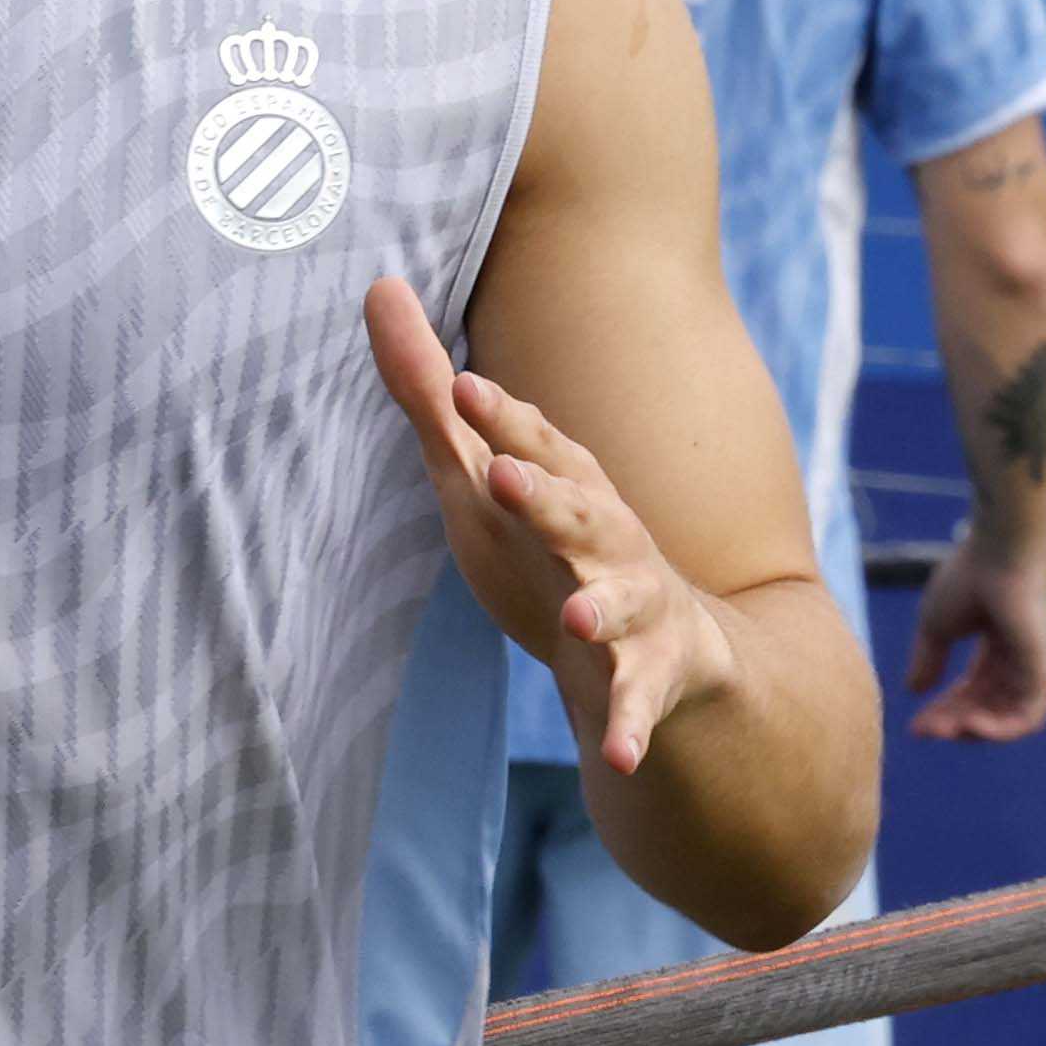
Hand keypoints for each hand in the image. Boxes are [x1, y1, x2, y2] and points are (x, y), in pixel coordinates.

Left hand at [366, 274, 741, 773]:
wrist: (670, 647)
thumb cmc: (553, 545)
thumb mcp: (487, 478)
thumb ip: (430, 397)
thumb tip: (376, 285)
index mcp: (567, 485)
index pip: (533, 444)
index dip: (501, 419)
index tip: (461, 388)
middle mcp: (609, 536)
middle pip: (580, 510)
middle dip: (547, 495)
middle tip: (505, 476)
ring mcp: (638, 607)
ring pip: (622, 603)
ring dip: (602, 608)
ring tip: (581, 619)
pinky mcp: (656, 677)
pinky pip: (642, 708)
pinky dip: (633, 731)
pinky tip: (619, 760)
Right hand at [901, 540, 1045, 740]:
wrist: (998, 554)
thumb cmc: (969, 578)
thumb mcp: (936, 627)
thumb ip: (928, 660)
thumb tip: (913, 691)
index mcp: (996, 648)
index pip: (970, 693)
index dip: (942, 711)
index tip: (914, 727)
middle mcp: (1019, 662)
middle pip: (985, 709)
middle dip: (951, 723)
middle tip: (922, 731)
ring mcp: (1035, 669)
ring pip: (1005, 720)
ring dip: (971, 731)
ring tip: (942, 729)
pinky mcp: (1045, 673)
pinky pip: (1026, 719)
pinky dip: (997, 729)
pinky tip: (967, 725)